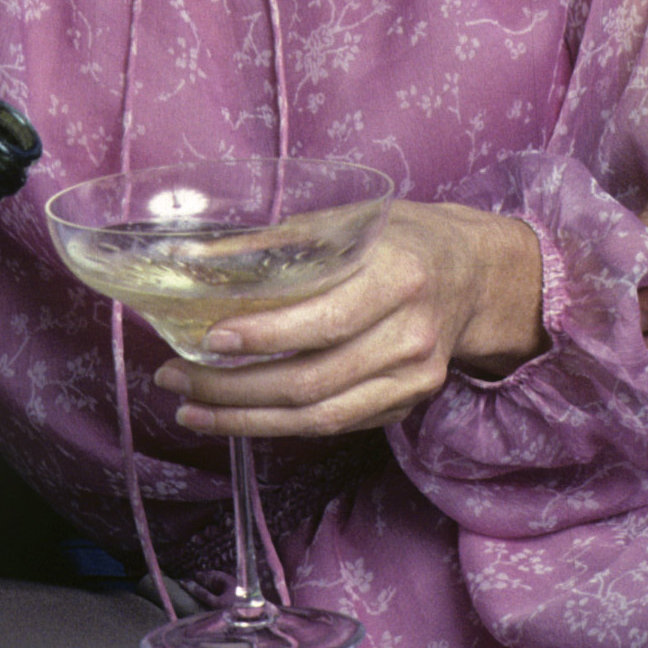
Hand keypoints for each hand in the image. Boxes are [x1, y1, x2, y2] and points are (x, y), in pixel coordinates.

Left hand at [164, 204, 543, 441]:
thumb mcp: (345, 222)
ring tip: (190, 411)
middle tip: (174, 379)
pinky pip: (335, 425)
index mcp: (398, 278)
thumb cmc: (399, 239)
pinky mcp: (406, 405)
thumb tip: (192, 260)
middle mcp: (411, 336)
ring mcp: (414, 379)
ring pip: (319, 418)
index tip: (207, 340)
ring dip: (245, 420)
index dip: (263, 337)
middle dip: (232, 389)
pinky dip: (279, 425)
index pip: (323, 321)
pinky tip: (236, 415)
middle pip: (312, 382)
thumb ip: (274, 244)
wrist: (473, 275)